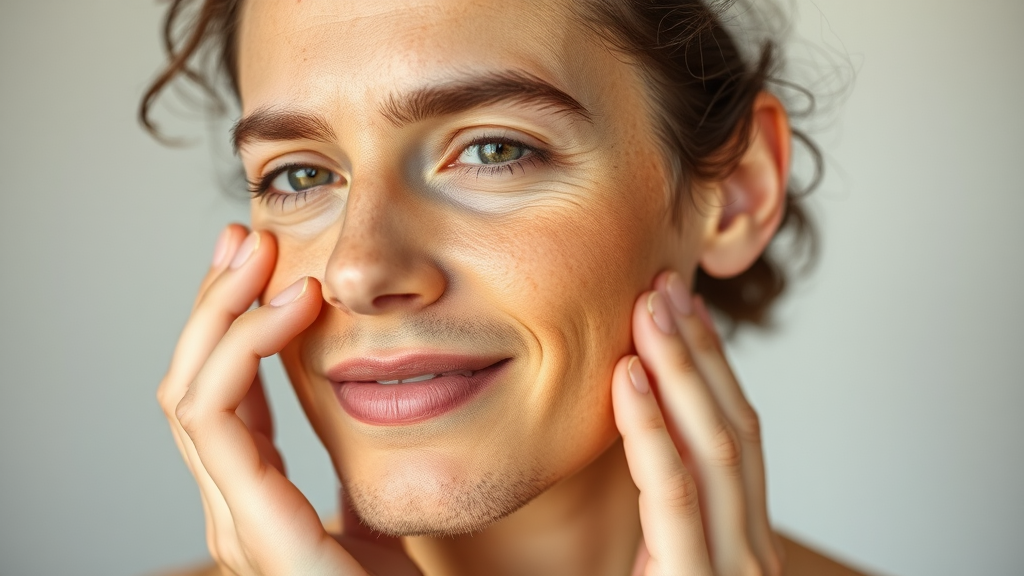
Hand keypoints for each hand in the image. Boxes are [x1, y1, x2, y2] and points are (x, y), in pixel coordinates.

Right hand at [157, 224, 420, 575]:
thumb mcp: (375, 500)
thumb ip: (353, 457)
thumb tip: (360, 393)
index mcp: (258, 497)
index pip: (220, 395)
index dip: (231, 323)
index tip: (261, 259)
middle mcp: (234, 508)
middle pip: (193, 385)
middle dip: (213, 304)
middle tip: (245, 238)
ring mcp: (237, 524)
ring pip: (193, 396)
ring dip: (219, 313)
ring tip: (257, 255)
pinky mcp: (256, 534)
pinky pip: (218, 426)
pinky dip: (240, 354)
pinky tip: (287, 311)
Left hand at [613, 270, 784, 575]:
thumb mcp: (664, 558)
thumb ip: (667, 507)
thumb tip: (646, 438)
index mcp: (745, 539)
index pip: (740, 435)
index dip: (716, 366)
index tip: (687, 311)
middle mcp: (751, 550)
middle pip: (734, 426)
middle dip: (700, 350)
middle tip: (665, 287)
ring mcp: (732, 567)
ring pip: (712, 446)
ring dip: (680, 368)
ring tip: (646, 310)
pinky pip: (673, 489)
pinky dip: (651, 425)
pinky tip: (628, 376)